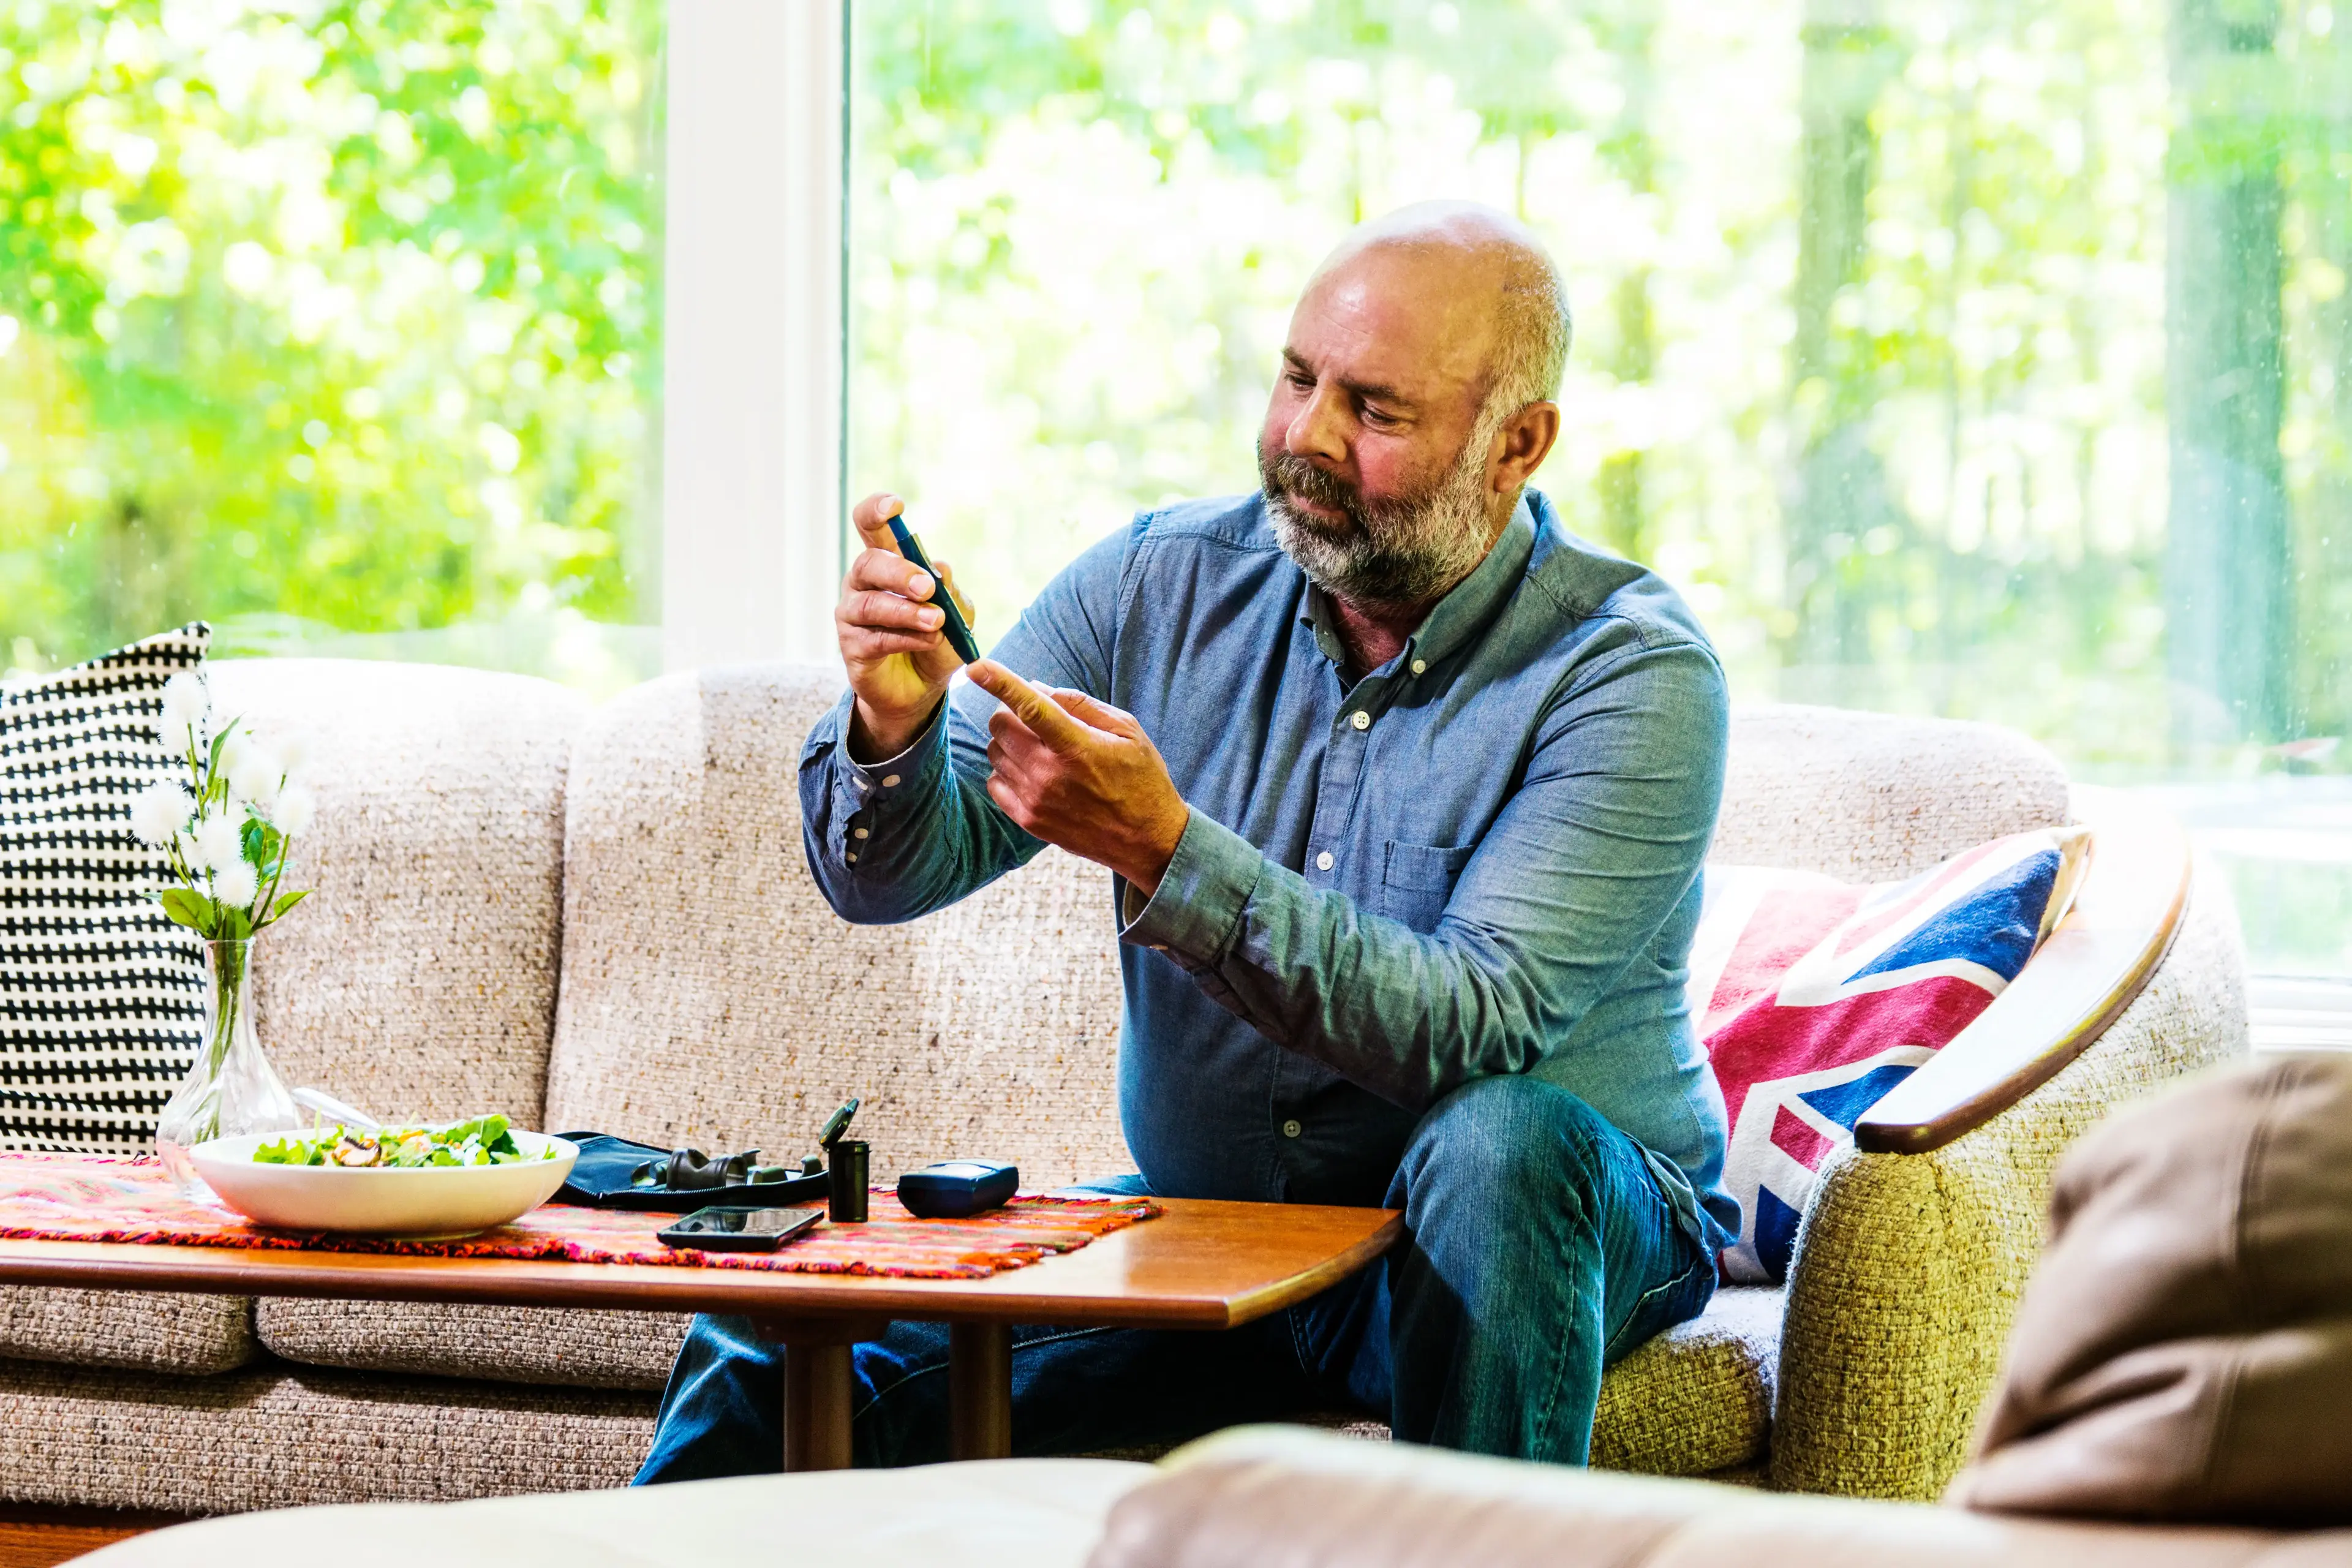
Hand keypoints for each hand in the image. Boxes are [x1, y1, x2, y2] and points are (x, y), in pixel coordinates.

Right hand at [836, 491, 977, 760]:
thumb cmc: (936, 640)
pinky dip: (904, 638)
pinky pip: (875, 638)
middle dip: (898, 572)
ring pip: (869, 604)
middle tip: (927, 587)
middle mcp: (862, 584)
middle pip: (868, 563)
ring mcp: (852, 616)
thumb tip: (940, 568)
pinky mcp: (852, 648)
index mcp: (886, 564)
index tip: (895, 506)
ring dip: (906, 612)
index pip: (869, 526)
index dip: (876, 511)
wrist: (921, 689)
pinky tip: (926, 641)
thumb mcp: (957, 615)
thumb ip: (951, 593)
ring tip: (936, 621)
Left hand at [965, 660, 1189, 896]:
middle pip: (1000, 725)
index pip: (1030, 707)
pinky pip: (994, 782)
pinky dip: (1007, 769)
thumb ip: (1079, 704)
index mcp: (1078, 747)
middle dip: (1011, 711)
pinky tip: (1034, 772)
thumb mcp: (1126, 730)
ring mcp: (1036, 800)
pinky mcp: (1028, 820)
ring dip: (1010, 741)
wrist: (1147, 840)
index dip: (1000, 682)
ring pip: (994, 751)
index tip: (976, 666)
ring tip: (1042, 749)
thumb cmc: (1141, 778)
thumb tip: (1034, 687)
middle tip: (1035, 717)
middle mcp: (1051, 774)